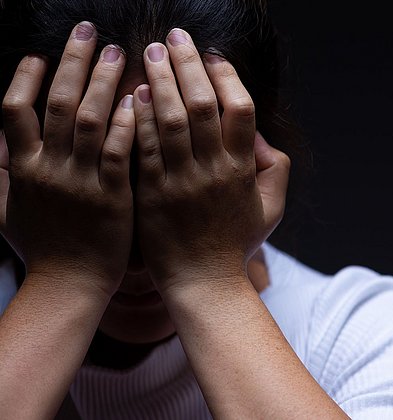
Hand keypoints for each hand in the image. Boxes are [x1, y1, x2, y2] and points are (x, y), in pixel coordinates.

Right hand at [0, 22, 134, 296]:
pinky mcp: (112, 195)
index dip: (25, 78)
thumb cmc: (44, 249)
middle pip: (54, 102)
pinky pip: (118, 150)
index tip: (40, 53)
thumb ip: (4, 175)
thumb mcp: (9, 211)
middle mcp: (47, 168)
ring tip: (117, 51)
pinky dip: (126, 122)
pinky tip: (140, 98)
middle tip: (88, 30)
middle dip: (71, 62)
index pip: (13, 110)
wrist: (69, 286)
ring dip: (102, 81)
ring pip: (87, 119)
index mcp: (21, 168)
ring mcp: (79, 180)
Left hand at [133, 28, 289, 291]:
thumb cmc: (237, 243)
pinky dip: (138, 117)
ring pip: (168, 120)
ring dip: (159, 80)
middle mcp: (213, 170)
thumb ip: (275, 167)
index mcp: (243, 169)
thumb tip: (260, 135)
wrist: (203, 283)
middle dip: (187, 65)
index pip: (240, 109)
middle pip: (201, 104)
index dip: (226, 77)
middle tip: (174, 36)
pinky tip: (132, 93)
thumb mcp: (271, 207)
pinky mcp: (150, 193)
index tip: (212, 55)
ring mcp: (179, 181)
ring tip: (149, 52)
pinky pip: (142, 148)